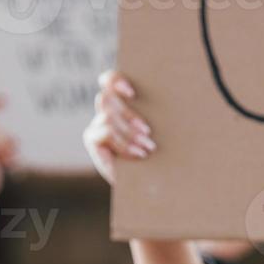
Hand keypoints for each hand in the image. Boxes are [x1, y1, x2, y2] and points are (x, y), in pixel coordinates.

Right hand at [84, 70, 154, 185]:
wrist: (150, 183)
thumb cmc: (158, 155)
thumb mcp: (158, 132)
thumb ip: (154, 114)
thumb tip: (170, 95)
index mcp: (122, 102)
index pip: (110, 81)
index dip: (116, 80)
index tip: (132, 93)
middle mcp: (106, 110)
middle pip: (108, 98)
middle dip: (130, 115)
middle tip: (148, 132)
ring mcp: (97, 124)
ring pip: (108, 116)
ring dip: (129, 132)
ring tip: (148, 147)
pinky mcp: (92, 139)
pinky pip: (105, 132)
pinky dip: (123, 143)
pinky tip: (138, 154)